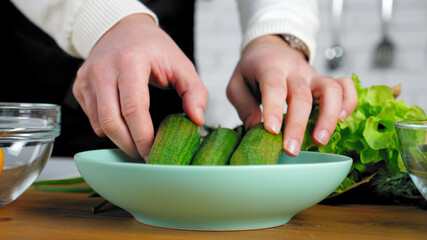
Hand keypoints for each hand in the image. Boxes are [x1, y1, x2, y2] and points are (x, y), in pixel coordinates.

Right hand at [73, 14, 208, 156]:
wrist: (123, 28)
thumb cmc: (154, 48)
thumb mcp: (181, 64)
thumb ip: (195, 92)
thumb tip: (197, 120)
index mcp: (131, 62)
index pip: (133, 108)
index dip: (144, 136)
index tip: (154, 152)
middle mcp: (104, 70)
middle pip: (111, 122)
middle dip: (129, 145)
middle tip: (145, 155)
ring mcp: (88, 78)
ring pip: (99, 124)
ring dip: (119, 140)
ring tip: (137, 142)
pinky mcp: (80, 86)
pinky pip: (92, 118)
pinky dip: (108, 128)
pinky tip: (124, 125)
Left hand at [227, 35, 356, 155]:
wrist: (271, 48)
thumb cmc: (252, 70)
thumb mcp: (236, 84)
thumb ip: (243, 105)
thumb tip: (254, 127)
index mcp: (269, 68)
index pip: (273, 86)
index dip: (273, 109)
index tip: (272, 131)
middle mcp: (295, 71)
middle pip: (301, 95)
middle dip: (298, 125)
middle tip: (291, 150)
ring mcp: (313, 75)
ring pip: (331, 89)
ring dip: (328, 117)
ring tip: (320, 141)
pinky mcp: (326, 81)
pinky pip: (346, 86)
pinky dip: (349, 103)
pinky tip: (341, 120)